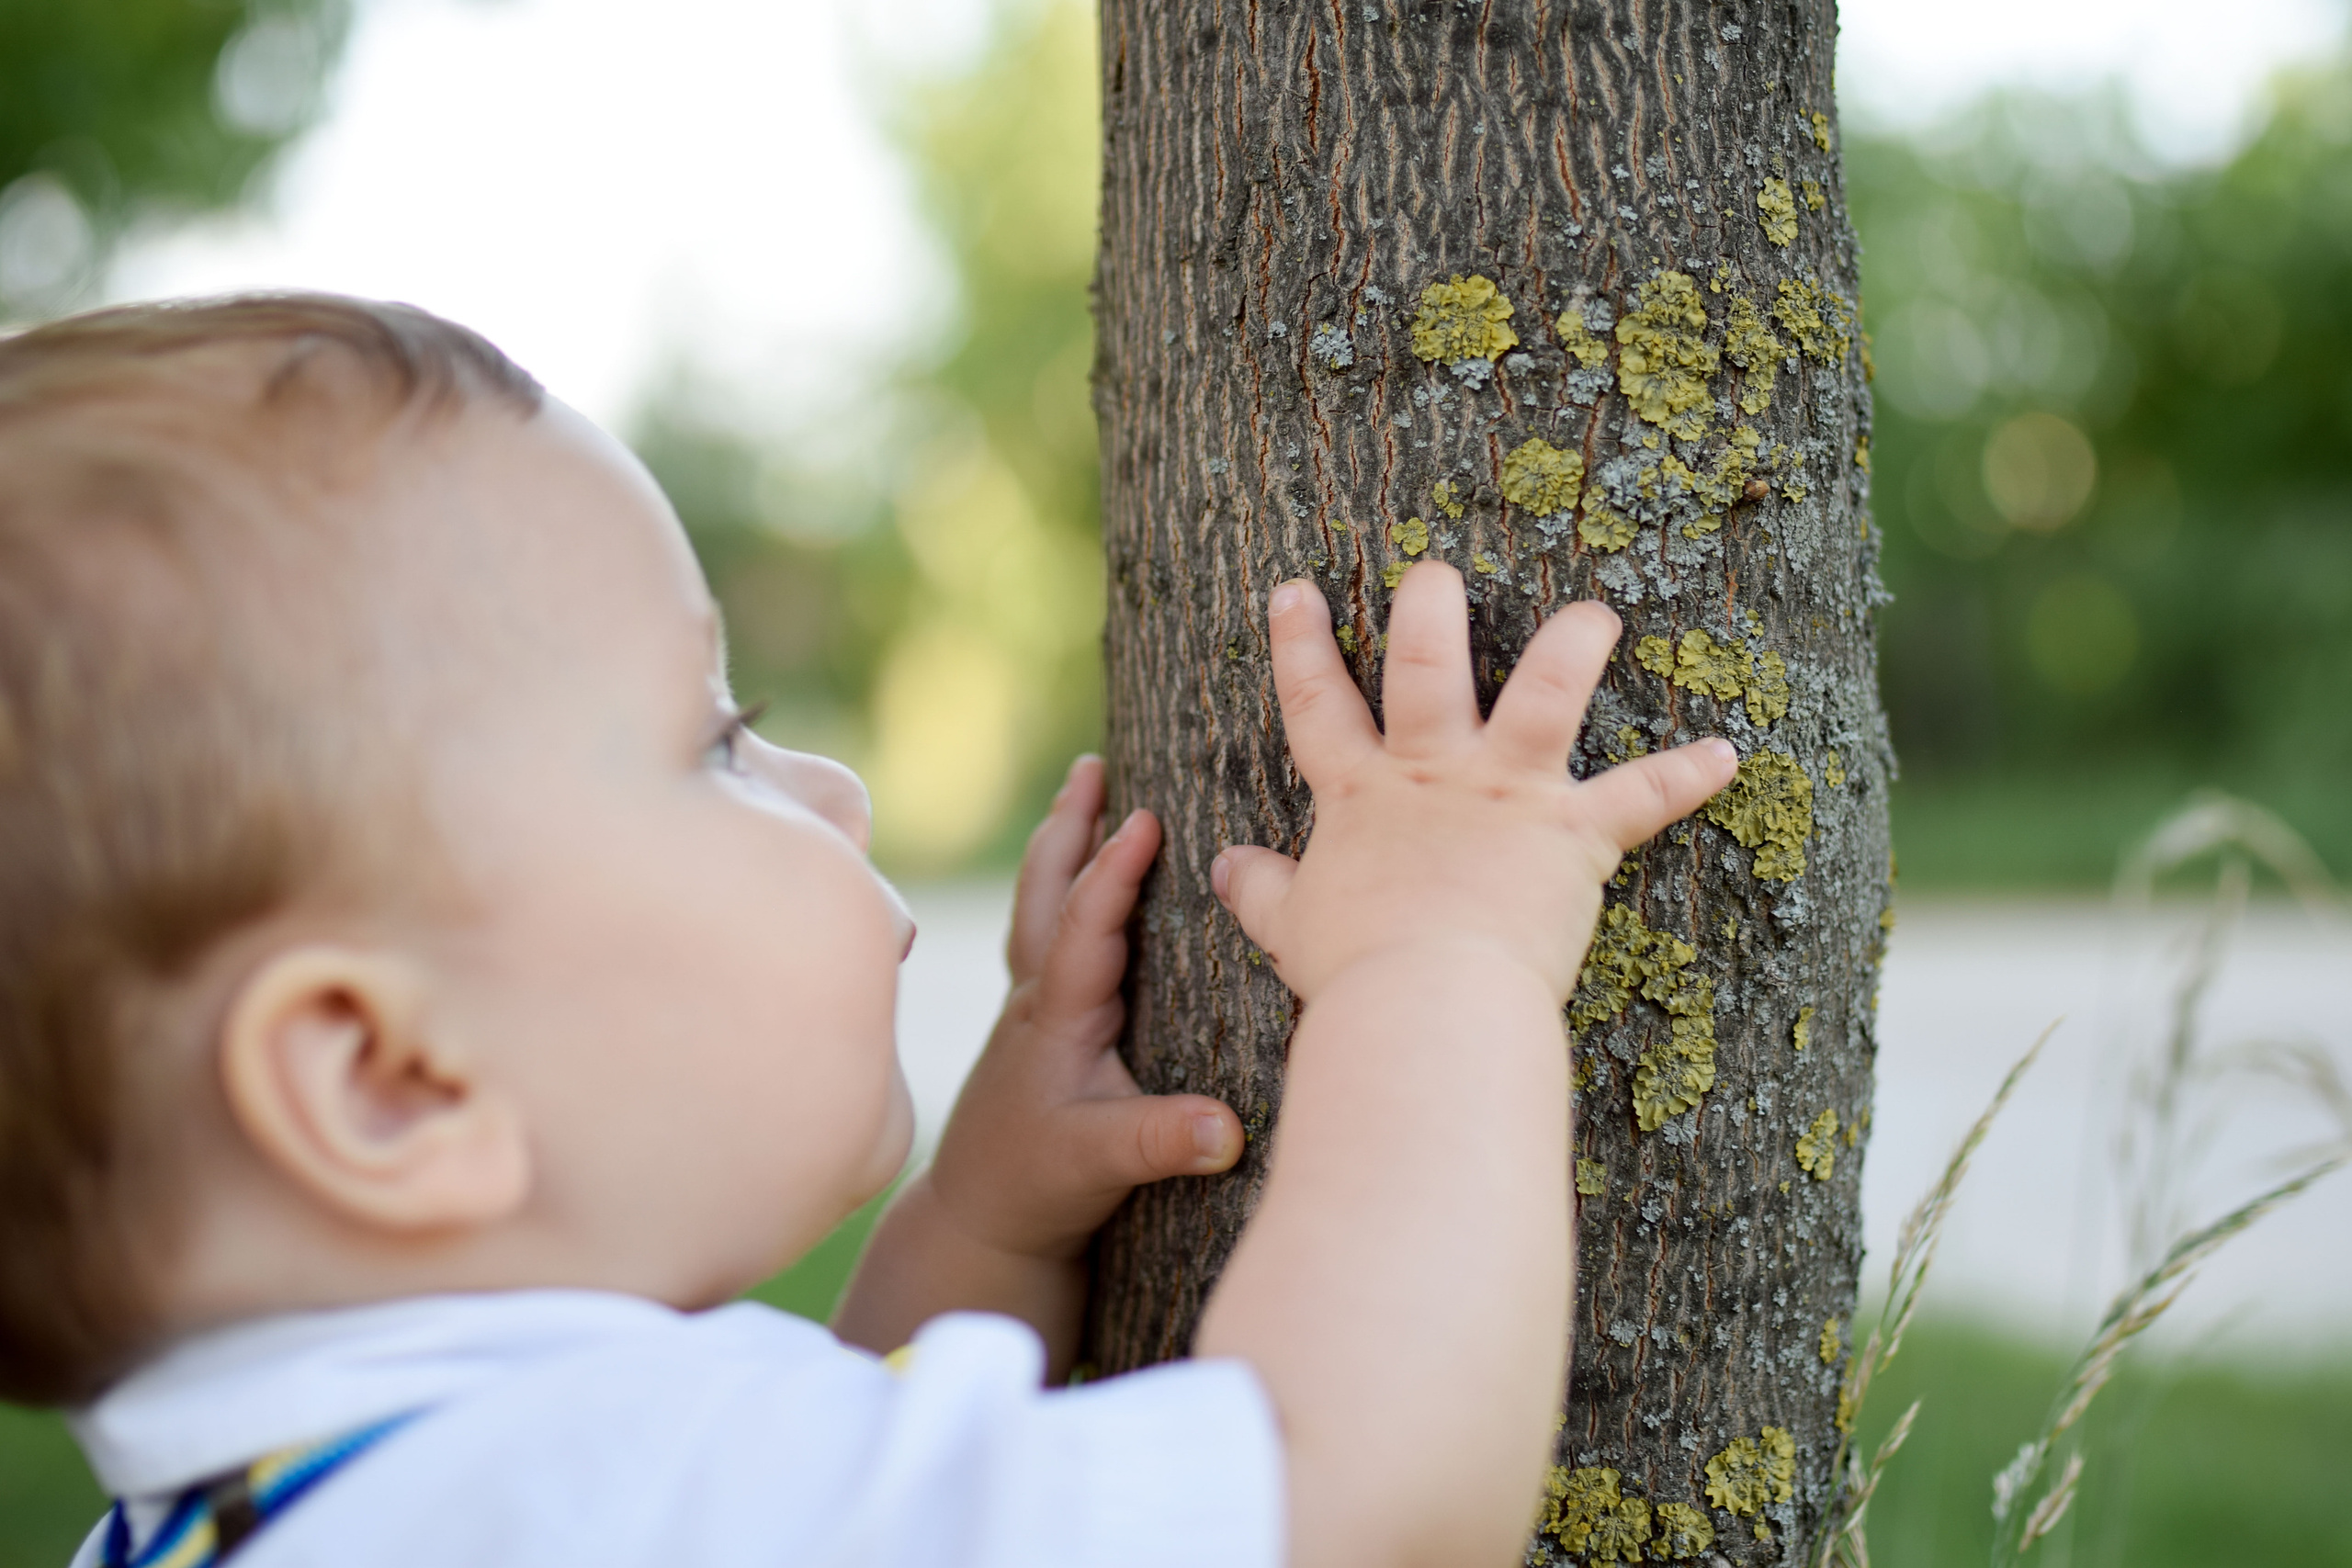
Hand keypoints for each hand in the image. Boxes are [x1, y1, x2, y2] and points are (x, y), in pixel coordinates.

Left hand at [924, 757, 1244, 1262]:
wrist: (975, 1221)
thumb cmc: (1036, 1187)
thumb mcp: (1104, 1163)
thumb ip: (1163, 1142)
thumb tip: (1229, 1129)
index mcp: (1058, 1014)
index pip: (1084, 924)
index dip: (1112, 871)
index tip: (1144, 816)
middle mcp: (1038, 997)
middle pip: (1047, 891)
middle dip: (1070, 826)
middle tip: (1091, 765)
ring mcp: (1031, 1007)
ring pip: (1040, 904)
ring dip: (1060, 843)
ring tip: (1081, 789)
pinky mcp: (1036, 1024)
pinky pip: (1047, 933)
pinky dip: (1062, 888)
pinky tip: (1078, 879)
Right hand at [1212, 564, 1736, 1005]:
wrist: (1424, 1004)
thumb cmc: (1356, 974)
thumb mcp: (1292, 929)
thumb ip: (1261, 891)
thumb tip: (1222, 867)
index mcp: (1363, 798)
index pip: (1317, 707)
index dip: (1300, 646)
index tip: (1293, 590)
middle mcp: (1434, 774)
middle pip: (1426, 667)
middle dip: (1429, 607)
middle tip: (1436, 568)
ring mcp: (1508, 794)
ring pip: (1545, 692)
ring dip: (1575, 644)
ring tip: (1598, 612)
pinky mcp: (1573, 833)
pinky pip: (1644, 796)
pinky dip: (1689, 776)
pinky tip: (1728, 754)